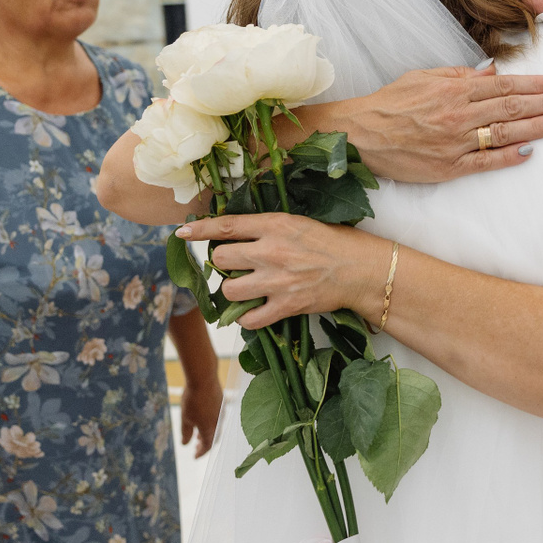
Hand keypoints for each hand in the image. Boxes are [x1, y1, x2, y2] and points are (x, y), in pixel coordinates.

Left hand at [177, 214, 388, 329]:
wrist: (360, 269)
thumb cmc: (332, 242)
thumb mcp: (297, 222)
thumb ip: (267, 228)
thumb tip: (234, 233)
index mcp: (274, 225)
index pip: (226, 226)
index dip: (200, 229)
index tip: (182, 232)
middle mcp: (271, 252)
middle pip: (221, 259)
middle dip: (222, 263)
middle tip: (235, 265)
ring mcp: (277, 281)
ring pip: (229, 290)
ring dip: (232, 291)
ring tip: (245, 289)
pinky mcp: (286, 306)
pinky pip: (250, 319)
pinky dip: (247, 319)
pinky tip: (254, 312)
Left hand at [179, 375, 221, 457]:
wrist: (204, 377)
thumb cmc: (193, 399)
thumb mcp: (185, 418)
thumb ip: (186, 433)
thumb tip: (185, 444)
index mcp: (210, 428)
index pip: (207, 446)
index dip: (201, 453)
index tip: (194, 456)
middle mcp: (218, 422)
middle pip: (213, 438)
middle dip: (204, 444)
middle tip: (196, 447)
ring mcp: (221, 412)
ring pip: (216, 427)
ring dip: (207, 433)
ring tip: (197, 434)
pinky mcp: (221, 402)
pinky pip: (217, 418)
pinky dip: (210, 423)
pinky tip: (202, 418)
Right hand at [308, 67, 542, 183]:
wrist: (359, 134)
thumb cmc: (389, 104)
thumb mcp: (422, 77)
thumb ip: (458, 74)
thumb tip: (491, 72)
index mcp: (453, 89)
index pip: (504, 85)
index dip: (534, 85)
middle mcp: (458, 113)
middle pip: (512, 107)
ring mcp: (455, 141)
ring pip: (505, 132)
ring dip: (538, 127)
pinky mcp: (447, 167)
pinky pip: (485, 161)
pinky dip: (509, 156)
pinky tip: (530, 151)